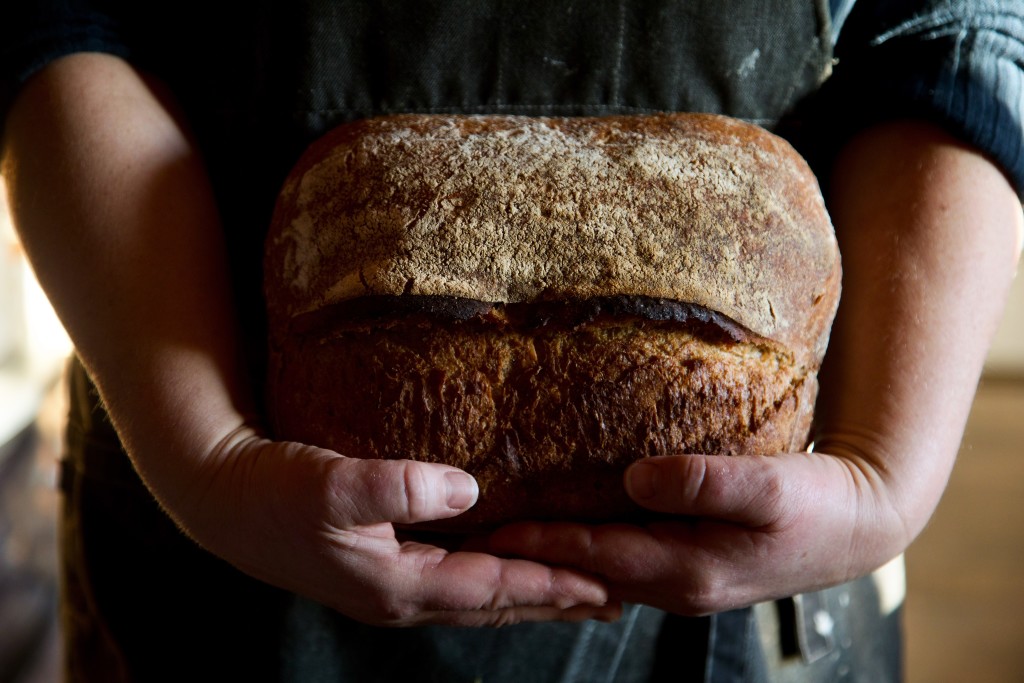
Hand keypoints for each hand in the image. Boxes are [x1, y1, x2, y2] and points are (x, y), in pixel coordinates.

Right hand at [184, 427, 618, 626]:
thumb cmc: (275, 490)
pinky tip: (508, 565)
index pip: (492, 587)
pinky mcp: (382, 568)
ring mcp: (391, 586)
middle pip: (496, 604)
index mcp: (396, 584)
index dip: (549, 584)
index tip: (604, 583)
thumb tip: (470, 488)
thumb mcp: (333, 485)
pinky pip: (458, 580)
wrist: (222, 499)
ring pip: (480, 597)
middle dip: (556, 601)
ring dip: (531, 596)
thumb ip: (400, 488)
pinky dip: (497, 579)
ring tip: (578, 592)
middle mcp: (401, 596)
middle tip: (615, 599)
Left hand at [491, 120, 1023, 615]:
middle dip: (530, 557)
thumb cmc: (818, 504)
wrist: (859, 524)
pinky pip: (623, 558)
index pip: (592, 554)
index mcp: (686, 569)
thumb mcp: (769, 489)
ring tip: (505, 533)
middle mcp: (674, 585)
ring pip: (600, 569)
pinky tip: (570, 526)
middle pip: (584, 571)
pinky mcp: (689, 563)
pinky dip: (587, 546)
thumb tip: (636, 477)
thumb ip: (705, 483)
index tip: (483, 528)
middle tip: (474, 536)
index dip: (536, 541)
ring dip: (554, 554)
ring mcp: (681, 579)